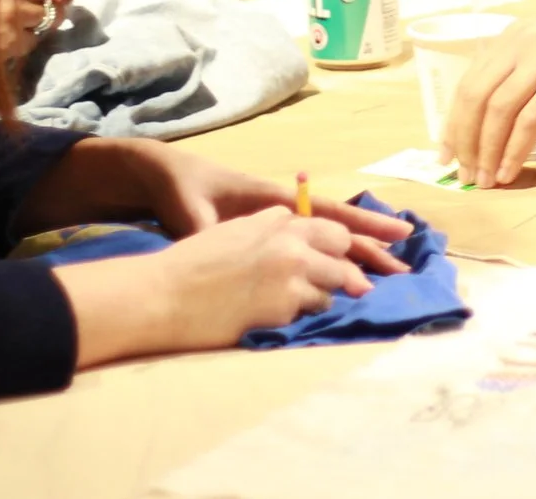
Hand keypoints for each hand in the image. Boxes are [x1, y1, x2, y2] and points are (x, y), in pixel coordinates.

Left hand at [16, 139, 415, 274]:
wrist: (161, 177)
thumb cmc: (181, 190)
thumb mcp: (191, 214)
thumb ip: (210, 234)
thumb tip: (224, 254)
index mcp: (274, 201)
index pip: (330, 214)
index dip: (365, 225)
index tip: (400, 233)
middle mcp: (283, 211)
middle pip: (338, 229)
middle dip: (372, 247)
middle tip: (406, 266)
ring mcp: (277, 222)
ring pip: (328, 237)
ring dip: (357, 253)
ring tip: (389, 269)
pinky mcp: (266, 233)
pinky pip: (310, 244)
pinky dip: (333, 256)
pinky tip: (346, 273)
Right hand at [55, 209, 367, 364]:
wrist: (160, 293)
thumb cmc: (186, 268)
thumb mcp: (230, 234)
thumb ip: (264, 233)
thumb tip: (290, 241)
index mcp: (273, 217)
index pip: (325, 223)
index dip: (344, 240)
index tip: (366, 249)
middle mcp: (288, 235)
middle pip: (342, 242)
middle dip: (357, 262)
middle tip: (375, 279)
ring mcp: (291, 265)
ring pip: (336, 278)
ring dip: (332, 293)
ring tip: (325, 303)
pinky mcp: (286, 298)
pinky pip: (316, 307)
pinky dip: (310, 313)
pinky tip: (294, 318)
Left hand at [446, 12, 535, 187]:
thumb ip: (522, 93)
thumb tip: (491, 141)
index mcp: (512, 39)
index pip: (470, 82)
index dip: (454, 122)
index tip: (446, 154)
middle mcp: (521, 44)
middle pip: (476, 96)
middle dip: (465, 140)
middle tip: (464, 173)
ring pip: (498, 109)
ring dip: (487, 151)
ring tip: (485, 180)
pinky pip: (529, 121)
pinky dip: (514, 150)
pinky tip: (509, 172)